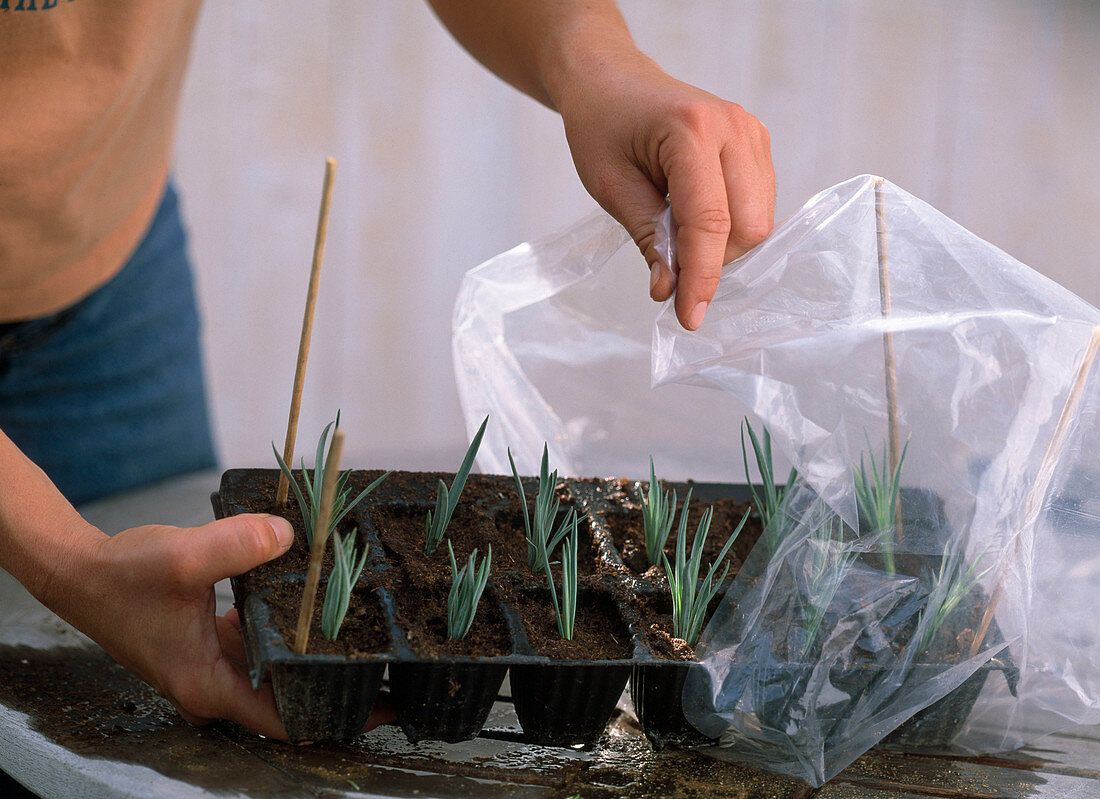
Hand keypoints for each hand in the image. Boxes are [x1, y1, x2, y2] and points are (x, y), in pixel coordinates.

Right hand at [41, 513, 391, 739]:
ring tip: (363, 635)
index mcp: (209, 686)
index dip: (335, 715)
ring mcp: (213, 666)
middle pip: (287, 698)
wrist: (80, 571)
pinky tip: (314, 606)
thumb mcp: (183, 558)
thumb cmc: (122, 575)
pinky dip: (286, 631)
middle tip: (385, 662)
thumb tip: (289, 536)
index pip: (284, 719)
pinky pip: (260, 646)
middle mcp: (214, 686)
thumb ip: (239, 546)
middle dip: (333, 683)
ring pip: (275, 670)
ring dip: (311, 655)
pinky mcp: (211, 644)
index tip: (380, 704)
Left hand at [556, 49, 774, 329]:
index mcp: (691, 130)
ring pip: (759, 220)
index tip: (690, 318)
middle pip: (748, 226)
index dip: (702, 276)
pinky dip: (730, 227)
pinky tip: (695, 218)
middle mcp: (734, 128)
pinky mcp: (758, 143)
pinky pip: (759, 205)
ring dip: (723, 246)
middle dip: (714, 261)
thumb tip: (671, 291)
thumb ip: (647, 238)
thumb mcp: (610, 186)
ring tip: (677, 233)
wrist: (613, 80)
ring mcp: (752, 133)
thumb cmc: (603, 127)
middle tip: (670, 266)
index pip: (710, 221)